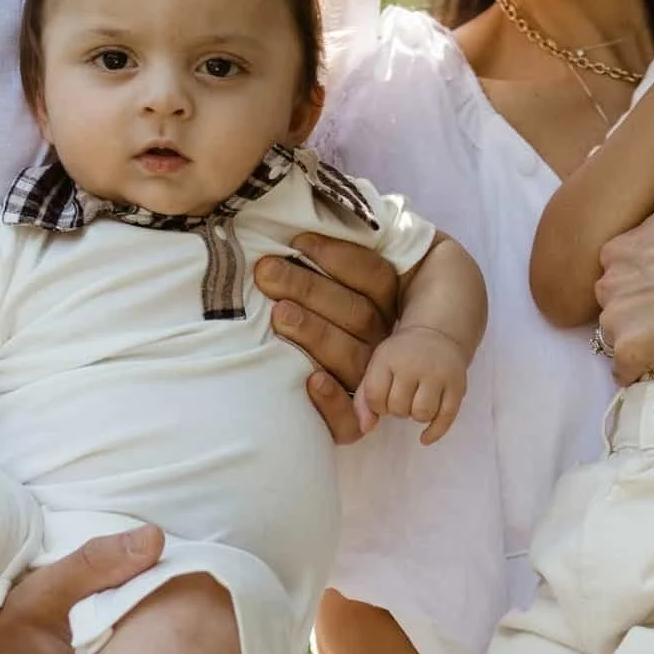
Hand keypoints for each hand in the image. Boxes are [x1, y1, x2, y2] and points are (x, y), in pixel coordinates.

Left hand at [254, 234, 398, 445]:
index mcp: (386, 310)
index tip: (297, 241)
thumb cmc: (319, 324)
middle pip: (357, 314)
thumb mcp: (336, 291)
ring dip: (315, 334)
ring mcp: (371, 385)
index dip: (339, 257)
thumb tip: (296, 229)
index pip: (375, 278)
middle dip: (310, 289)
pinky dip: (331, 402)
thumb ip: (326, 265)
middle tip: (267, 272)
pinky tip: (310, 382)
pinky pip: (350, 421)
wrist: (323, 397)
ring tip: (278, 314)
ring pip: (352, 358)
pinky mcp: (354, 425)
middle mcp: (382, 346)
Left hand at [358, 326, 471, 443]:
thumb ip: (365, 398)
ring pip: (422, 414)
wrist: (437, 334)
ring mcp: (438, 374)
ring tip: (416, 404)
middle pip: (399, 408)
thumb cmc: (401, 356)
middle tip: (402, 398)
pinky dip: (434, 432)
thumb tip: (366, 429)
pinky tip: (425, 437)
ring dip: (416, 416)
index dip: (377, 406)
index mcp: (389, 358)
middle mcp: (414, 364)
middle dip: (397, 410)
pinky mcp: (458, 385)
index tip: (384, 398)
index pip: (375, 397)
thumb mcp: (377, 367)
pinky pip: (446, 418)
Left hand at [592, 172, 653, 382]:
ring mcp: (618, 320)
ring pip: (615, 338)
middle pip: (611, 306)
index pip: (615, 274)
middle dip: (635, 311)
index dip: (640, 283)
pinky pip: (623, 372)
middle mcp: (608, 283)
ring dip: (637, 340)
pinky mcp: (633, 352)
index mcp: (616, 249)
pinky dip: (639, 371)